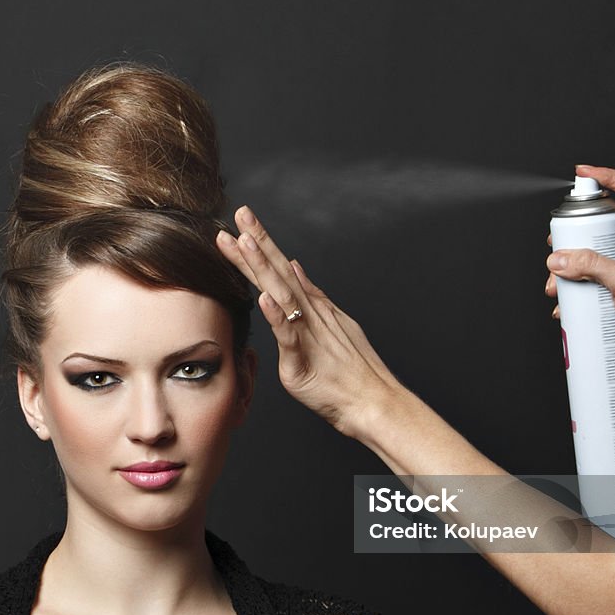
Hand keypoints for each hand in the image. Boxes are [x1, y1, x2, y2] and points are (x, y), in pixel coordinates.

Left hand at [216, 206, 399, 437]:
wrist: (373, 402)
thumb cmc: (351, 372)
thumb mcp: (332, 326)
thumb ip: (312, 297)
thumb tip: (294, 267)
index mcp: (312, 308)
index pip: (281, 270)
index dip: (261, 246)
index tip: (242, 222)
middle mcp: (310, 314)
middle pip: (280, 272)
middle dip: (258, 242)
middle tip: (241, 213)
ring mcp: (308, 335)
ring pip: (282, 295)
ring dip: (263, 267)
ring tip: (245, 242)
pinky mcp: (302, 362)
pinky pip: (289, 336)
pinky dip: (277, 316)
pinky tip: (264, 297)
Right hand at [544, 165, 614, 366]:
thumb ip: (591, 266)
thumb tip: (560, 258)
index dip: (611, 175)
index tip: (584, 174)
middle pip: (603, 222)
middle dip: (575, 231)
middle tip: (558, 241)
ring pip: (592, 254)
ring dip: (569, 268)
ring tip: (557, 282)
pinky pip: (591, 281)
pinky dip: (574, 289)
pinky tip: (566, 304)